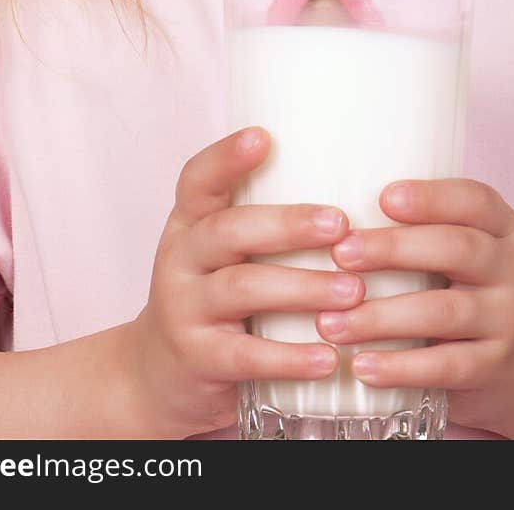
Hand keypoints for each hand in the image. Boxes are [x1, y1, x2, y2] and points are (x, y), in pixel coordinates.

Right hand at [126, 127, 363, 437]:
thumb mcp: (222, 254)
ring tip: (353, 291)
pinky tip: (328, 358)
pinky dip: (289, 357)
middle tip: (341, 225)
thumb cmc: (215, 299)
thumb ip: (264, 223)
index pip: (198, 179)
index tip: (263, 137)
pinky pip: (245, 356)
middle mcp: (181, 258)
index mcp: (190, 223)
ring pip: (242, 288)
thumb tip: (354, 180)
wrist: (159, 377)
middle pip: (229, 230)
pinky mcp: (197, 359)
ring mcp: (184, 309)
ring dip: (302, 287)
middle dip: (288, 225)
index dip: (226, 157)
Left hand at [317, 178, 513, 436]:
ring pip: (444, 312)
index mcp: (501, 227)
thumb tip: (331, 216)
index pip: (473, 200)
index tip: (382, 198)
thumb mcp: (458, 249)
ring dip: (381, 317)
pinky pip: (445, 366)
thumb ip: (417, 229)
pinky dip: (400, 367)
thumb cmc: (464, 288)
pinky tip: (361, 365)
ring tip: (330, 322)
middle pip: (456, 249)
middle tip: (341, 254)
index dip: (430, 198)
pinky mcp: (493, 366)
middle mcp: (511, 267)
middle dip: (394, 249)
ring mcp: (506, 319)